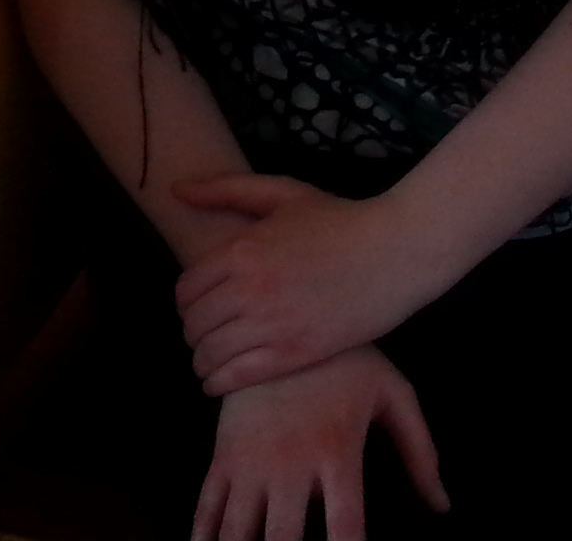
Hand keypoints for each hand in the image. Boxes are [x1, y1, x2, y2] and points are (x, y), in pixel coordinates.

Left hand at [171, 174, 453, 395]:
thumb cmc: (339, 220)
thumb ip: (227, 189)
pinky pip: (235, 378)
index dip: (187, 302)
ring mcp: (271, 324)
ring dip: (202, 361)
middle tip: (206, 335)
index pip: (186, 290)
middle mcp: (250, 288)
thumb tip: (176, 190)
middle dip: (194, 332)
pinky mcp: (294, 354)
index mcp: (242, 250)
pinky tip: (220, 381)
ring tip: (211, 361)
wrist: (394, 252)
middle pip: (194, 325)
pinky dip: (217, 383)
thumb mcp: (284, 193)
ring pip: (209, 355)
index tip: (199, 307)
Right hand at [193, 346, 445, 540]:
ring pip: (237, 529)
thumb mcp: (391, 394)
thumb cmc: (347, 360)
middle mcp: (291, 462)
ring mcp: (253, 459)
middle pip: (283, 538)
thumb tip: (441, 504)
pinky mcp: (225, 452)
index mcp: (337, 452)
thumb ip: (418, 451)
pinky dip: (204, 534)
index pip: (345, 525)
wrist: (283, 308)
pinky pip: (207, 505)